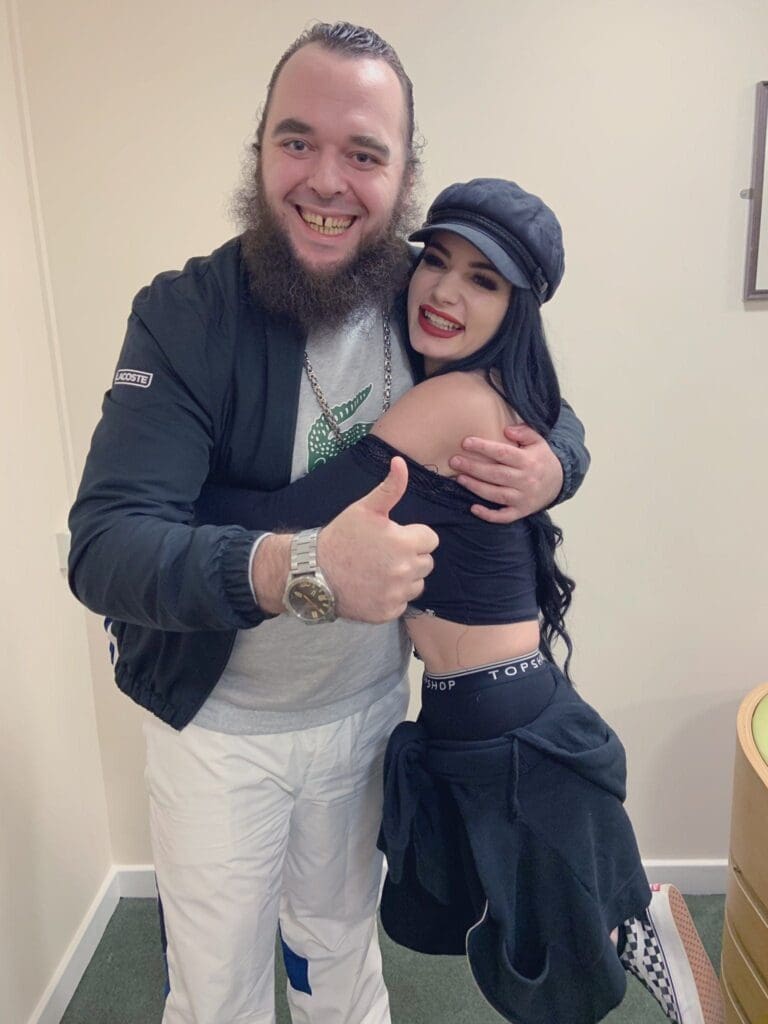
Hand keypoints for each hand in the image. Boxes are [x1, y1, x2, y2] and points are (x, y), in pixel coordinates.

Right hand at [319, 456, 438, 621]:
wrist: (313, 572)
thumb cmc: (340, 537)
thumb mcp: (364, 509)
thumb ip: (390, 488)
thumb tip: (400, 463)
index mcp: (404, 543)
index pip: (430, 540)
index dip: (413, 536)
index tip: (393, 537)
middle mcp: (404, 571)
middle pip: (426, 563)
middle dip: (410, 557)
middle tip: (384, 554)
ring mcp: (396, 594)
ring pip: (416, 584)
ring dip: (404, 579)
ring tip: (378, 571)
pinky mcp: (387, 612)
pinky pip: (402, 603)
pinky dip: (391, 597)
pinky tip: (373, 587)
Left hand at [449, 424, 563, 523]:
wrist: (559, 483)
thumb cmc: (541, 459)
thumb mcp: (538, 441)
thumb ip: (524, 431)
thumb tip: (507, 429)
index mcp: (528, 461)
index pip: (503, 453)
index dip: (484, 447)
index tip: (466, 442)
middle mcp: (526, 480)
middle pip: (496, 474)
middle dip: (473, 467)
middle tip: (454, 461)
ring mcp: (523, 498)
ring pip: (496, 494)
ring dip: (476, 487)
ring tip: (459, 478)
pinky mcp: (521, 511)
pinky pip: (504, 516)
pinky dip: (489, 515)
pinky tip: (473, 508)